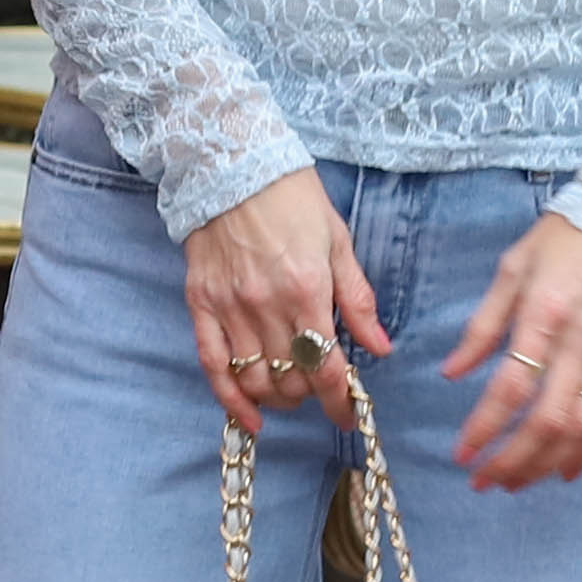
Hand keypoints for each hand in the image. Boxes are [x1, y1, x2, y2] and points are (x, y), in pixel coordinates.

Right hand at [185, 172, 387, 439]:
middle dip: (312, 395)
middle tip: (321, 387)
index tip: (350, 414)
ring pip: (255, 380)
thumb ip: (358, 300)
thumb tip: (380, 348)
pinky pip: (213, 365)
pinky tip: (248, 417)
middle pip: (292, 380)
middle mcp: (266, 305)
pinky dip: (230, 398)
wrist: (232, 164)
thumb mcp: (338, 242)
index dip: (341, 402)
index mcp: (307, 289)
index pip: (327, 367)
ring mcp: (230, 307)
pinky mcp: (201, 304)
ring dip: (278, 398)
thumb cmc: (293, 199)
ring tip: (291, 389)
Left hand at [443, 212, 581, 490]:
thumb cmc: (566, 238)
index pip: (511, 387)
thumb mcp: (513, 268)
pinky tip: (570, 469)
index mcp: (544, 315)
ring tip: (520, 482)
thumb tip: (452, 373)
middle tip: (486, 481)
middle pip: (549, 419)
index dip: (485, 428)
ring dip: (550, 463)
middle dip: (514, 460)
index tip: (463, 454)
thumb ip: (483, 325)